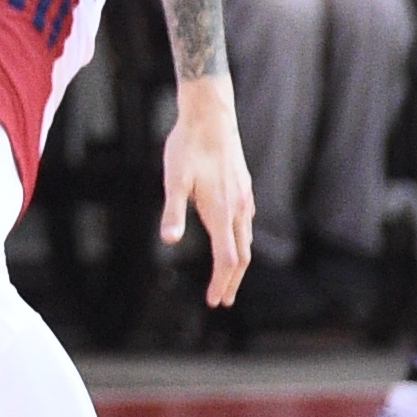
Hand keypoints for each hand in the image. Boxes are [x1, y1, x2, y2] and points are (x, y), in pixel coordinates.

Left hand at [160, 76, 255, 303]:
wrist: (210, 114)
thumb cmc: (187, 146)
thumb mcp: (174, 180)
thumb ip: (173, 211)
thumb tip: (170, 241)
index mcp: (221, 211)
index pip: (227, 258)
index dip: (221, 282)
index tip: (214, 301)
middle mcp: (238, 208)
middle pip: (241, 255)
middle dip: (231, 280)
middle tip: (222, 300)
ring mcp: (244, 198)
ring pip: (246, 239)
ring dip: (237, 263)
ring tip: (228, 277)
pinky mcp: (244, 187)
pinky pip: (246, 223)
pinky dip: (240, 242)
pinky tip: (232, 240)